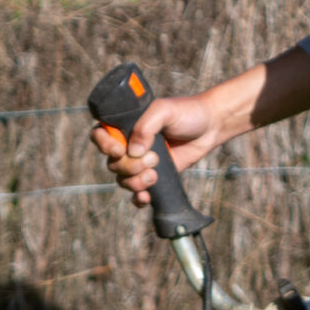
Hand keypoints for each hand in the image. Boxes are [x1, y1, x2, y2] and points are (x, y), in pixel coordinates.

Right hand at [91, 93, 222, 210]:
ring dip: (136, 182)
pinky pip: (137, 193)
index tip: (120, 150)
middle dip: (130, 167)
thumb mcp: (165, 111)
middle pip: (113, 164)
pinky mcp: (154, 175)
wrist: (210, 127)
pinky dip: (138, 198)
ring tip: (155, 174)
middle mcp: (129, 144)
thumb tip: (133, 151)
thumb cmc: (187, 113)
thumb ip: (146, 126)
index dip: (104, 145)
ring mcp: (140, 162)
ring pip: (123, 180)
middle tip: (153, 158)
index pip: (99, 135)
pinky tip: (146, 197)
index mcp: (126, 125)